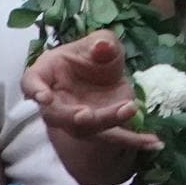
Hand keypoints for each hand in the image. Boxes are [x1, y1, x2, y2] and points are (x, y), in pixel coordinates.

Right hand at [24, 31, 158, 184]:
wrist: (107, 73)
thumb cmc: (94, 55)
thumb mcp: (101, 41)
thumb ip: (101, 42)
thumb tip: (102, 48)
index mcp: (46, 74)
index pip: (31, 82)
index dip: (35, 90)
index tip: (43, 97)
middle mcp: (56, 101)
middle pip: (59, 114)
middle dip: (73, 117)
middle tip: (88, 115)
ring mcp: (75, 119)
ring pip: (86, 128)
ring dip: (107, 121)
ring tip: (129, 109)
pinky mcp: (98, 129)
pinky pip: (113, 137)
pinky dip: (133, 140)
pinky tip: (154, 142)